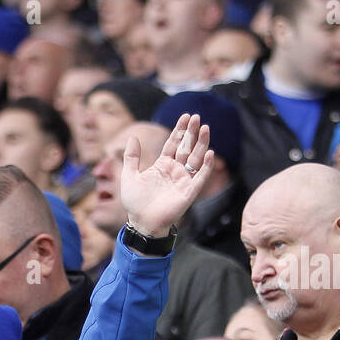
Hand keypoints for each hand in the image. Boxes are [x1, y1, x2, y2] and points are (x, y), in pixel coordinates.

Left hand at [121, 112, 213, 237]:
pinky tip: (209, 153)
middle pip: (186, 147)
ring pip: (195, 158)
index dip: (180, 130)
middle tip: (196, 117)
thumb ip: (131, 157)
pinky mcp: (189, 192)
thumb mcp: (129, 176)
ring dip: (201, 144)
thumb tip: (132, 137)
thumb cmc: (135, 203)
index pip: (174, 144)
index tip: (186, 116)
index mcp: (162, 165)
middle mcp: (175, 171)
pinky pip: (200, 177)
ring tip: (205, 128)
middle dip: (191, 133)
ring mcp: (183, 181)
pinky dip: (205, 167)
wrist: (141, 223)